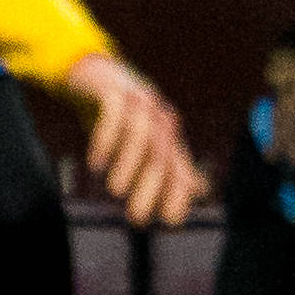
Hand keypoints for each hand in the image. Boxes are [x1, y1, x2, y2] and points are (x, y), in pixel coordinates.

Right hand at [65, 54, 201, 228]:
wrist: (96, 72)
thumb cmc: (121, 112)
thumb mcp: (147, 138)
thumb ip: (169, 162)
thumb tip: (198, 190)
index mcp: (167, 133)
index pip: (178, 166)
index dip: (178, 194)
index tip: (170, 223)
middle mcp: (158, 117)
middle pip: (161, 155)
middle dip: (152, 188)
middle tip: (136, 218)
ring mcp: (138, 102)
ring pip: (141, 134)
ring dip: (130, 164)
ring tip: (116, 191)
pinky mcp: (114, 90)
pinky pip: (114, 114)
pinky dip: (106, 140)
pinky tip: (96, 163)